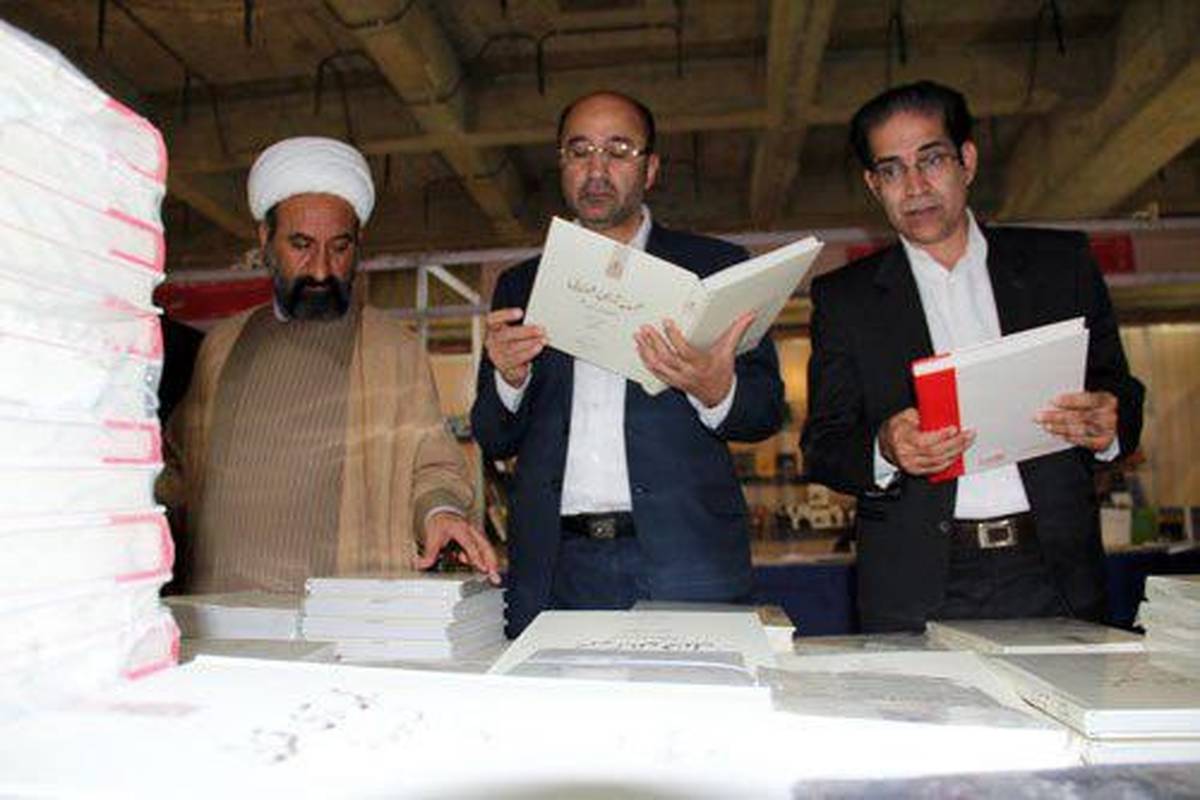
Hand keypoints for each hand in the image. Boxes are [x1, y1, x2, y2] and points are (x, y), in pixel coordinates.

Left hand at [415, 511, 500, 584]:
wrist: (441, 511)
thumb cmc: (439, 522)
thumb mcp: (433, 537)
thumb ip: (430, 552)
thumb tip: (422, 564)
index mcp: (460, 529)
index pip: (470, 544)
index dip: (476, 557)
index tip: (482, 568)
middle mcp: (471, 530)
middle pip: (485, 546)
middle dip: (492, 561)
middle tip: (495, 575)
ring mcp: (475, 533)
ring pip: (487, 548)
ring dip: (490, 561)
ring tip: (494, 575)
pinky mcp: (476, 538)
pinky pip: (483, 549)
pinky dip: (485, 559)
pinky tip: (484, 568)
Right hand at [484, 308, 544, 387]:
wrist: (510, 365)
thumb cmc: (514, 342)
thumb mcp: (515, 330)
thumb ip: (522, 324)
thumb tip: (538, 318)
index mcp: (493, 328)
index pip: (493, 319)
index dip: (505, 315)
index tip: (520, 312)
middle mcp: (492, 342)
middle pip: (505, 335)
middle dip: (525, 332)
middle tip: (540, 330)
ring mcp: (498, 356)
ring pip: (512, 348)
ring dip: (530, 343)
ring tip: (542, 340)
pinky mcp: (506, 367)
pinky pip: (517, 360)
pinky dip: (529, 353)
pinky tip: (538, 348)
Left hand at [633, 312, 755, 406]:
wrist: (718, 397)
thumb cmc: (722, 372)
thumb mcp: (729, 352)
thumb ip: (736, 332)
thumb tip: (749, 315)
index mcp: (701, 365)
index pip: (684, 351)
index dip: (673, 337)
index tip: (666, 321)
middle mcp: (687, 373)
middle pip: (666, 358)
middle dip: (654, 343)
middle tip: (645, 328)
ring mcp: (678, 379)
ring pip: (657, 366)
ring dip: (646, 351)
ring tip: (639, 336)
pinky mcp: (671, 381)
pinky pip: (655, 372)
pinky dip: (646, 360)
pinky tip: (640, 349)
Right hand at [879, 407, 974, 476]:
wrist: (885, 443)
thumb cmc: (896, 428)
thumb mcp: (906, 416)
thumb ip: (922, 415)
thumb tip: (941, 412)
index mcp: (902, 439)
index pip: (924, 441)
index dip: (941, 436)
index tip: (954, 429)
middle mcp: (906, 455)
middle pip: (935, 452)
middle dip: (955, 443)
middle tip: (968, 435)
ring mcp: (912, 465)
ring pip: (939, 462)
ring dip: (956, 452)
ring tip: (967, 442)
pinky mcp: (917, 471)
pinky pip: (937, 469)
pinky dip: (949, 461)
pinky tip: (957, 453)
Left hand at [1036, 390, 1117, 451]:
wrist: (1117, 422)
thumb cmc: (1098, 406)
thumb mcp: (1094, 397)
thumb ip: (1079, 397)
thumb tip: (1055, 399)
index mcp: (1106, 400)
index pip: (1088, 399)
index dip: (1070, 400)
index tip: (1053, 401)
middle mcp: (1109, 415)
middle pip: (1080, 416)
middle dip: (1057, 416)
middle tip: (1040, 416)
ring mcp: (1107, 430)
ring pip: (1081, 429)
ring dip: (1061, 428)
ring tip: (1047, 426)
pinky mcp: (1103, 442)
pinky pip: (1085, 441)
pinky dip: (1071, 438)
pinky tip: (1060, 435)